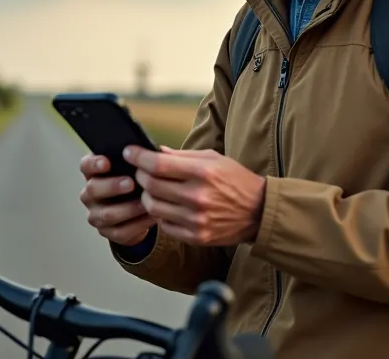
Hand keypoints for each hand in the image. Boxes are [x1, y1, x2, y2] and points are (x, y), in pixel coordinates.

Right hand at [78, 154, 156, 245]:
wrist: (137, 213)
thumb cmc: (136, 185)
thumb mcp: (136, 170)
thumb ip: (141, 160)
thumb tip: (157, 152)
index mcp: (94, 173)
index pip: (86, 165)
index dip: (94, 164)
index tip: (107, 162)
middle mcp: (90, 194)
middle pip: (93, 189)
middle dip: (112, 186)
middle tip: (131, 183)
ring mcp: (96, 215)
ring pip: (107, 214)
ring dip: (128, 208)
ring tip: (145, 203)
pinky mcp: (107, 232)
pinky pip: (120, 231)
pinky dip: (138, 225)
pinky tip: (151, 217)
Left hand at [126, 145, 265, 246]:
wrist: (259, 212)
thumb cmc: (235, 180)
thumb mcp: (213, 159)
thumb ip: (181, 155)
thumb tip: (153, 151)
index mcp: (203, 173)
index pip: (158, 164)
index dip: (138, 157)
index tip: (129, 152)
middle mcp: (198, 197)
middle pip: (150, 185)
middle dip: (139, 175)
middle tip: (141, 170)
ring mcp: (195, 220)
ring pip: (153, 207)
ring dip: (147, 195)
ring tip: (153, 189)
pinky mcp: (195, 237)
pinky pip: (164, 225)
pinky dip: (160, 214)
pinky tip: (168, 206)